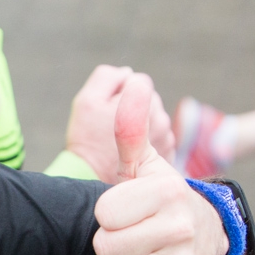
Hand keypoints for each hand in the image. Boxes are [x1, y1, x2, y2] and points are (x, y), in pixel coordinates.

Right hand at [63, 64, 175, 184]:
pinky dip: (144, 142)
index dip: (118, 93)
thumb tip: (127, 73)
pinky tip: (126, 153)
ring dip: (138, 125)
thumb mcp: (87, 102)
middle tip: (108, 128)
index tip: (105, 110)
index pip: (138, 82)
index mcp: (144, 101)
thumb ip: (107, 78)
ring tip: (116, 143)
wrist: (93, 182)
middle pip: (148, 101)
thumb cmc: (88, 141)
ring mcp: (166, 139)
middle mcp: (161, 118)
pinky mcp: (167, 155)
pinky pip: (156, 138)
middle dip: (129, 108)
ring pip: (152, 120)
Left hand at [91, 73, 227, 254]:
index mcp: (169, 192)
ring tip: (139, 248)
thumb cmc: (161, 198)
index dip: (107, 212)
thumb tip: (132, 82)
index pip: (104, 213)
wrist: (205, 239)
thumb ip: (132, 130)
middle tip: (128, 231)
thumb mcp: (146, 165)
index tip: (125, 208)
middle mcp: (181, 226)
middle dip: (110, 240)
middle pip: (107, 246)